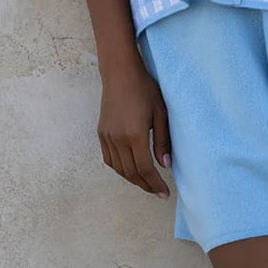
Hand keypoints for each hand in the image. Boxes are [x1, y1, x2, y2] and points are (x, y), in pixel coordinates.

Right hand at [97, 57, 171, 197]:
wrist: (120, 73)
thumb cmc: (145, 89)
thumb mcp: (161, 113)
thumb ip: (162, 141)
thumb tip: (165, 165)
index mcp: (135, 135)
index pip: (145, 169)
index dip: (155, 184)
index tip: (164, 193)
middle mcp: (118, 139)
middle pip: (131, 173)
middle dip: (145, 185)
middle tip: (158, 192)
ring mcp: (107, 137)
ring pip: (119, 169)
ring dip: (133, 179)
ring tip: (146, 182)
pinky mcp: (101, 133)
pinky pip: (109, 159)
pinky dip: (120, 169)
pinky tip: (130, 169)